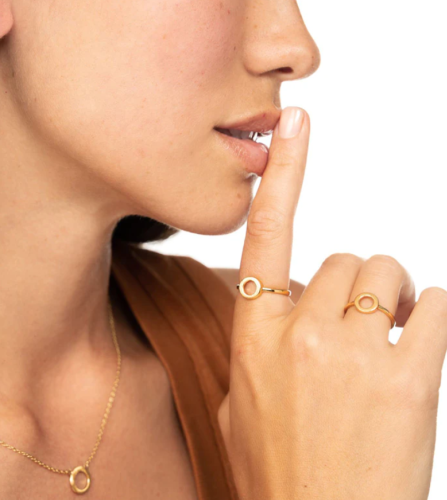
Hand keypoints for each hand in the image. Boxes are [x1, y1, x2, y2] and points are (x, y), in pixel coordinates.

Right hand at [217, 106, 446, 499]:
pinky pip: (436, 306)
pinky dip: (431, 315)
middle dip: (353, 286)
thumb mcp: (240, 403)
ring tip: (387, 337)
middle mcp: (300, 334)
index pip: (266, 237)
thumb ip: (256, 347)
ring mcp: (354, 353)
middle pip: (342, 259)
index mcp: (256, 338)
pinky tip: (417, 345)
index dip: (283, 175)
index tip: (297, 126)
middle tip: (358, 326)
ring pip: (386, 275)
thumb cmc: (279, 470)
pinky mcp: (410, 376)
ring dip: (390, 297)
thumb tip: (276, 312)